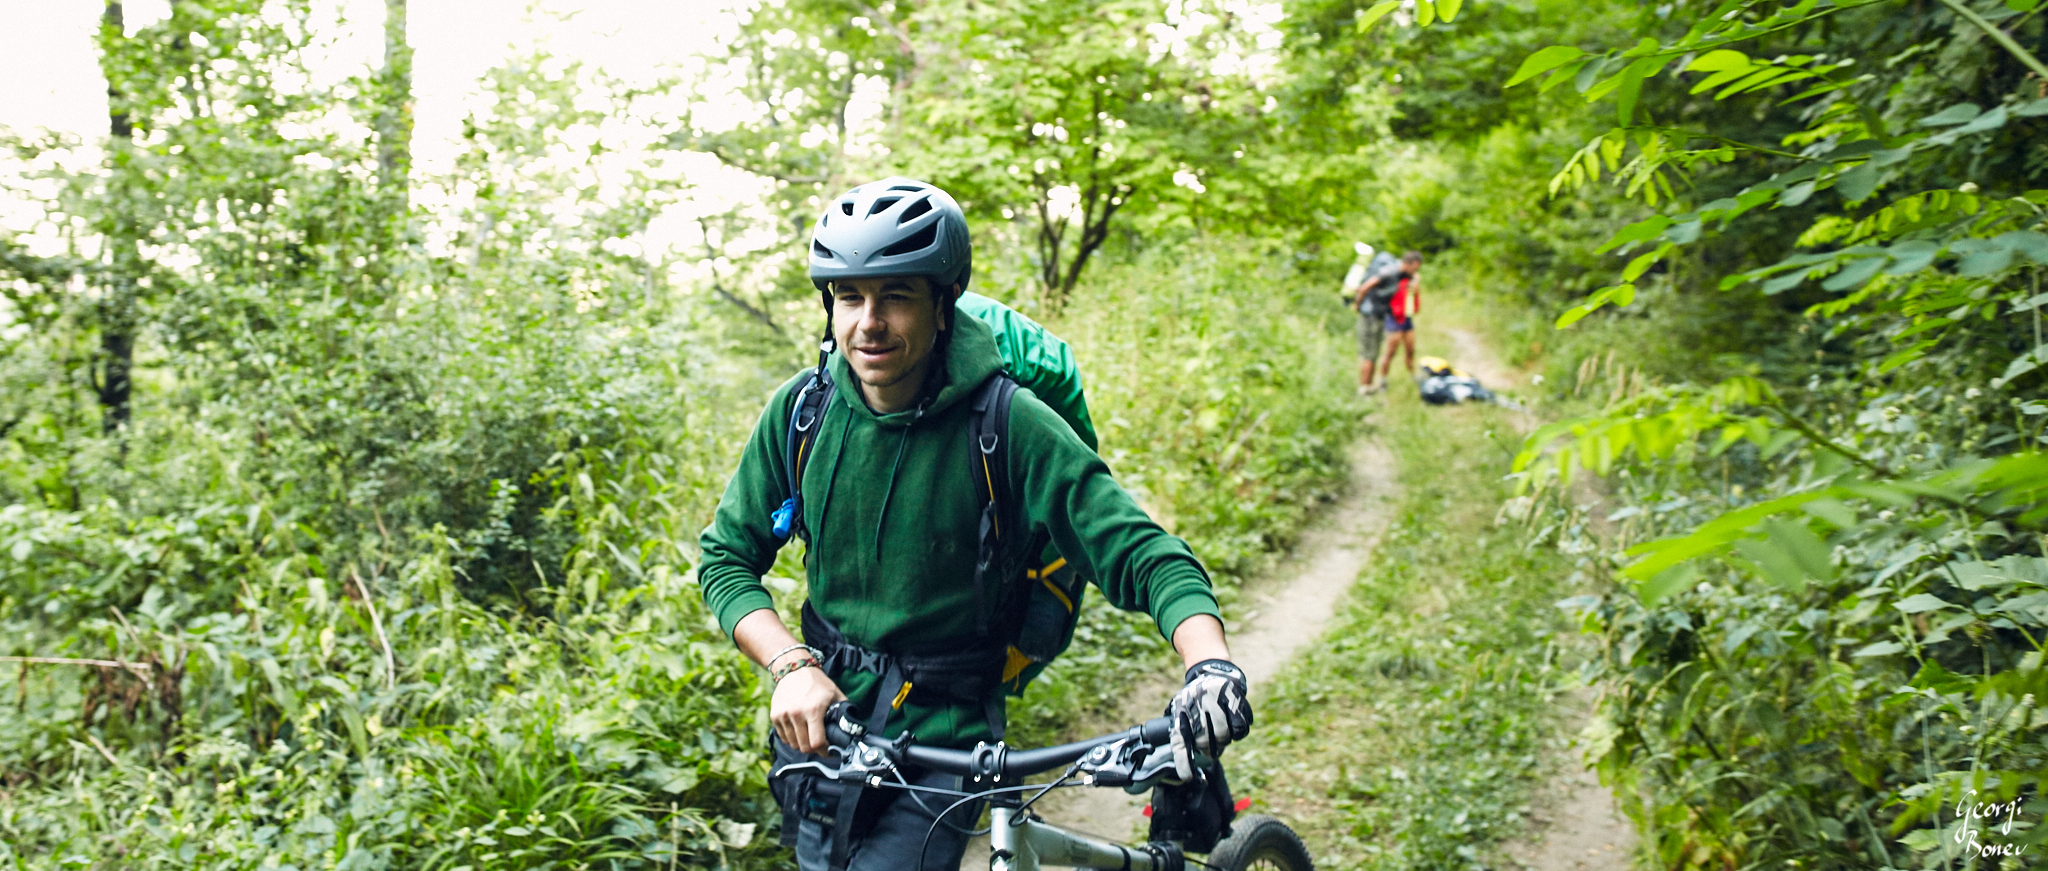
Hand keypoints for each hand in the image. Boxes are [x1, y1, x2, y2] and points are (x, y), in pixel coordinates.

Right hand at [771, 664, 845, 753]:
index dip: (825, 751)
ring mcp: (783, 715)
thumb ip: (843, 712)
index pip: (817, 742)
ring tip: (809, 736)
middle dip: (814, 749)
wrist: (794, 669)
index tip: (828, 750)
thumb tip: (852, 729)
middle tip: (820, 745)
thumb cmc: (817, 683)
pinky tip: (799, 731)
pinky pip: (783, 737)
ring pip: (793, 744)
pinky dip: (791, 738)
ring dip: (802, 744)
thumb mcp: (835, 694)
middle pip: (804, 747)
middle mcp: (796, 714)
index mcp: (813, 710)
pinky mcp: (775, 716)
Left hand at [1165, 659, 1251, 778]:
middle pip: (1205, 744)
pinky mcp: (1236, 702)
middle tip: (1210, 749)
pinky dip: (1238, 732)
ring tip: (1221, 735)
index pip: (1180, 742)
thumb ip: (1178, 731)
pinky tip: (1233, 724)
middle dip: (1209, 751)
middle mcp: (1199, 708)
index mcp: (1182, 712)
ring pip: (1224, 738)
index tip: (1188, 778)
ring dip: (1223, 741)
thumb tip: (1179, 761)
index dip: (1184, 763)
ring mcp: (1218, 704)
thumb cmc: (1194, 698)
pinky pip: (1241, 730)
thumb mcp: (1179, 709)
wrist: (1211, 671)